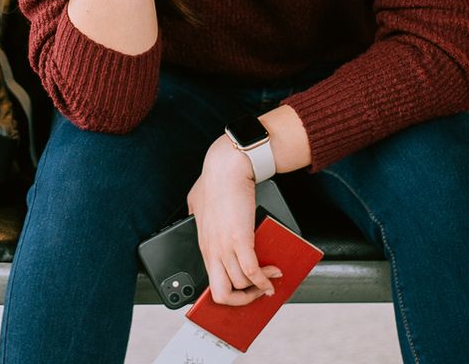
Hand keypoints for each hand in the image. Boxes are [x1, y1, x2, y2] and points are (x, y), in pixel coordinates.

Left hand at [187, 136, 282, 307]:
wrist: (226, 168)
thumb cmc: (214, 180)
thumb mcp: (195, 203)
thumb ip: (197, 215)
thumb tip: (198, 218)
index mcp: (203, 245)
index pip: (211, 284)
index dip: (229, 294)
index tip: (242, 292)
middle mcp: (212, 250)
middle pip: (222, 294)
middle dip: (242, 300)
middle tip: (255, 293)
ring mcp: (225, 246)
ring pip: (241, 284)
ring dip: (259, 287)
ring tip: (270, 280)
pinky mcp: (240, 238)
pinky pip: (252, 270)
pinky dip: (264, 279)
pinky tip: (273, 275)